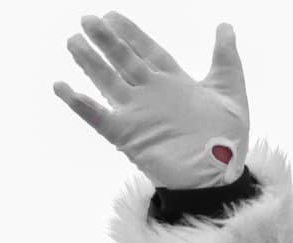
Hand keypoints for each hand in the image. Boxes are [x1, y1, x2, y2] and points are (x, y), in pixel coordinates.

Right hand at [54, 13, 248, 188]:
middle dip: (106, 40)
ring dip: (89, 63)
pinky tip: (62, 87)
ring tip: (73, 42)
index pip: (147, 51)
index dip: (131, 33)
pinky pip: (98, 117)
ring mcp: (138, 114)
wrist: (219, 177)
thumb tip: (225, 26)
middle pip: (124, 60)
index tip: (112, 15)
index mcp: (174, 82)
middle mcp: (152, 94)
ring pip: (108, 82)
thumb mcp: (230, 92)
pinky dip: (80, 104)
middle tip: (87, 19)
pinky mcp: (128, 136)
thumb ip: (225, 58)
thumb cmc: (228, 139)